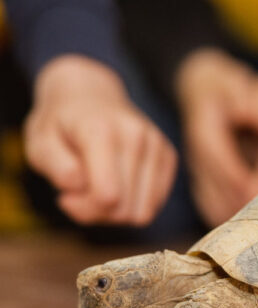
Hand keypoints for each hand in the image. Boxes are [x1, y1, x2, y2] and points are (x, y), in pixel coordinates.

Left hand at [24, 55, 177, 225]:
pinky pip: (155, 204)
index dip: (83, 208)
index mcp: (101, 132)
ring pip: (143, 212)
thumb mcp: (38, 143)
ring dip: (116, 211)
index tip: (65, 197)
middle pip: (125, 210)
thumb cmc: (60, 125)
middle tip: (79, 194)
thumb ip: (56, 166)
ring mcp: (156, 145)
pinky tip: (117, 185)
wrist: (89, 95)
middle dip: (98, 212)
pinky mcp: (168, 155)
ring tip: (98, 189)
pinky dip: (134, 203)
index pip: (107, 196)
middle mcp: (137, 137)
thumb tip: (79, 186)